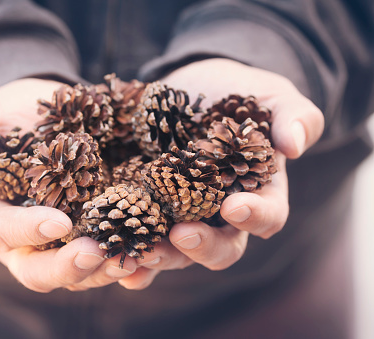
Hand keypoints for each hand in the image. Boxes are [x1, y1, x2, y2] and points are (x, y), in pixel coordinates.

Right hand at [0, 79, 137, 291]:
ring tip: (135, 258)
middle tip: (96, 253)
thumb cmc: (5, 115)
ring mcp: (60, 239)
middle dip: (65, 268)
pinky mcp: (92, 229)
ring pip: (77, 271)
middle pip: (37, 270)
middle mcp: (23, 238)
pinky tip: (150, 253)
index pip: (0, 232)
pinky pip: (107, 255)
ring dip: (104, 270)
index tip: (57, 222)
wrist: (46, 111)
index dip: (26, 231)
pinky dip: (127, 259)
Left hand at [118, 58, 323, 289]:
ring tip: (140, 252)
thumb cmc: (233, 92)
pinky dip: (133, 257)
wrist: (188, 87)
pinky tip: (116, 263)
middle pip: (220, 247)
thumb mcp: (267, 95)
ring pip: (177, 251)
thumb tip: (295, 144)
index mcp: (258, 192)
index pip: (267, 215)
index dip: (255, 216)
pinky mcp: (150, 209)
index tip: (234, 207)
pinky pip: (143, 240)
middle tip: (181, 235)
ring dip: (161, 257)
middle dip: (202, 246)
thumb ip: (292, 115)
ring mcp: (182, 215)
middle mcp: (220, 214)